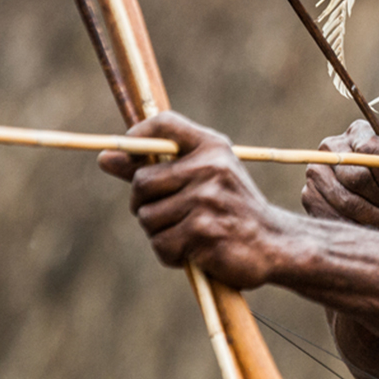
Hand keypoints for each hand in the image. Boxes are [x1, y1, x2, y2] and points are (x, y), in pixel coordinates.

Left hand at [97, 111, 280, 288]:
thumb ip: (152, 167)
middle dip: (143, 205)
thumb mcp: (202, 178)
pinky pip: (161, 245)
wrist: (275, 244)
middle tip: (166, 215)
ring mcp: (207, 200)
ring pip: (147, 219)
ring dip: (160, 234)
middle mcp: (210, 168)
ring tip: (188, 235)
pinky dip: (171, 255)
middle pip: (141, 182)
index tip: (125, 158)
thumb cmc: (232, 209)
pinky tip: (194, 252)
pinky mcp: (204, 232)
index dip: (136, 138)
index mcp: (212, 147)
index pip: (165, 124)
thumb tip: (104, 157)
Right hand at [301, 120, 378, 229]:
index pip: (371, 150)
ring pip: (345, 200)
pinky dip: (356, 226)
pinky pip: (333, 216)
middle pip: (356, 176)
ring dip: (372, 216)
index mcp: (359, 133)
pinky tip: (368, 225)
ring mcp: (316, 171)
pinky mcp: (309, 196)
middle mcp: (331, 147)